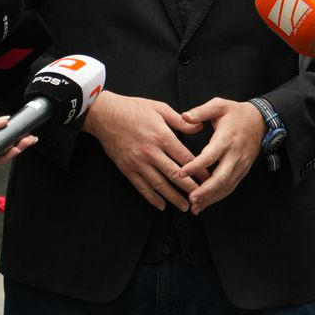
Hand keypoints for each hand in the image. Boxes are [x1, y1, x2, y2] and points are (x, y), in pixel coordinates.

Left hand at [0, 100, 31, 161]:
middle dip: (18, 142)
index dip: (12, 133)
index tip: (24, 130)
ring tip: (25, 143)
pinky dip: (2, 156)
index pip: (0, 134)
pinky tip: (12, 150)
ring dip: (14, 150)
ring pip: (0, 154)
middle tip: (30, 139)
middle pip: (3, 145)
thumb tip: (5, 121)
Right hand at [83, 92, 204, 210]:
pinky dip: (152, 198)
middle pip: (175, 174)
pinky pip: (142, 187)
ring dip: (173, 198)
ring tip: (185, 207)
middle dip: (190, 188)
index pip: (185, 158)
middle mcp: (151, 152)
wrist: (104, 114)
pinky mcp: (127, 169)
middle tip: (202, 197)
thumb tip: (200, 128)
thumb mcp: (160, 108)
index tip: (209, 179)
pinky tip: (161, 206)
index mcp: (162, 136)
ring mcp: (138, 162)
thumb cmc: (134, 108)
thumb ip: (180, 121)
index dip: (199, 170)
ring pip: (159, 184)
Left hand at [176, 99, 265, 214]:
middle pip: (221, 177)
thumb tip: (184, 117)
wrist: (261, 121)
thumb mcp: (219, 105)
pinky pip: (230, 186)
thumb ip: (201, 111)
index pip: (210, 155)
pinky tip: (206, 203)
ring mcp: (240, 165)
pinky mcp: (242, 171)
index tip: (181, 172)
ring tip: (196, 207)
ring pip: (227, 186)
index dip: (196, 165)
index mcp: (226, 139)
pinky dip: (218, 196)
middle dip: (206, 191)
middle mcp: (234, 155)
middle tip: (191, 199)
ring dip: (211, 198)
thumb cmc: (236, 113)